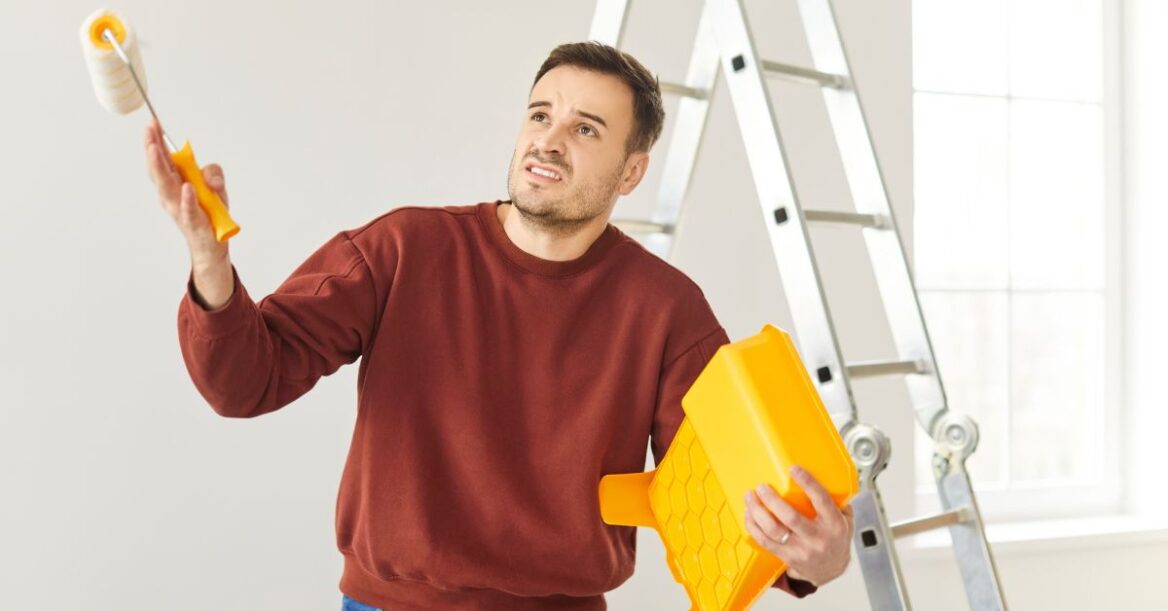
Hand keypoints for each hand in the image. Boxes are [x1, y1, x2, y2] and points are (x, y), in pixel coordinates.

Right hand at [143, 118, 229, 267]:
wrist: (212, 244)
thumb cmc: (208, 212)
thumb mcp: (215, 186)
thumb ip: (213, 173)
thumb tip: (209, 177)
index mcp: (174, 184)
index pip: (162, 160)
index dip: (156, 142)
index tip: (152, 123)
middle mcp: (171, 196)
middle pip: (159, 170)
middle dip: (152, 149)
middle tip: (149, 131)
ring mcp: (180, 209)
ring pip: (167, 187)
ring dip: (160, 167)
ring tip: (155, 149)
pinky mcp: (194, 223)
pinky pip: (190, 210)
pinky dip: (188, 199)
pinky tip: (186, 187)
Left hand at [743, 464, 853, 586]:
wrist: (831, 570)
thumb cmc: (836, 539)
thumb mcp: (846, 519)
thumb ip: (836, 499)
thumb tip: (823, 473)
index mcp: (834, 524)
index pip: (821, 500)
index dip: (807, 483)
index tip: (793, 469)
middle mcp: (817, 538)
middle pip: (790, 517)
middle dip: (772, 500)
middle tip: (762, 486)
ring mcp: (801, 550)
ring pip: (773, 530)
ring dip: (757, 511)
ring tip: (750, 497)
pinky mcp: (787, 557)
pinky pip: (765, 541)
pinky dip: (753, 526)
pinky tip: (749, 514)